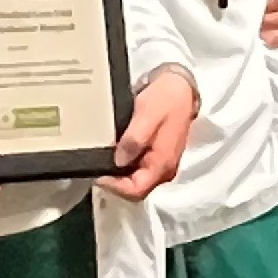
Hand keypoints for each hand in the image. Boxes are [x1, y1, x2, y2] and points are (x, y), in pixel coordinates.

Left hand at [100, 66, 197, 200]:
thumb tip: (119, 160)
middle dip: (115, 181)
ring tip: (102, 157)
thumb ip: (134, 140)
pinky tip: (114, 152)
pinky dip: (125, 164)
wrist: (180, 87)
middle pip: (136, 188)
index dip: (115, 187)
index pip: (137, 190)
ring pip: (136, 180)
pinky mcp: (157, 157)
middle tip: (97, 165)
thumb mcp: (147, 115)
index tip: (98, 174)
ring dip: (119, 173)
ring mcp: (161, 164)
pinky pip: (139, 169)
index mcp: (163, 163)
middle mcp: (164, 169)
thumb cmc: (165, 99)